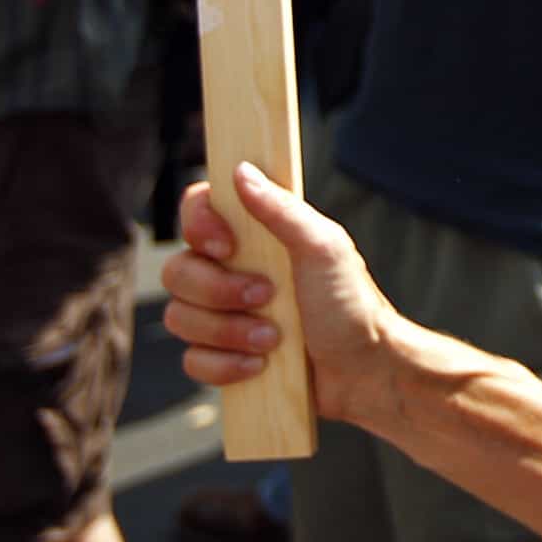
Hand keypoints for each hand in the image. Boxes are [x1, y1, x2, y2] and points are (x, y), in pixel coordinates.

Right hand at [160, 164, 405, 430]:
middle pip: (178, 271)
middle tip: (267, 297)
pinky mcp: (222, 355)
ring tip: (273, 339)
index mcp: (254, 234)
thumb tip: (241, 170)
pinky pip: (192, 359)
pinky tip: (260, 366)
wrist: (363, 370)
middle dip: (219, 291)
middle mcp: (231, 269)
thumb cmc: (350, 303)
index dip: (199, 225)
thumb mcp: (324, 248)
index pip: (196, 209)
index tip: (229, 246)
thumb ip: (282, 210)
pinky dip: (225, 365)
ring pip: (180, 317)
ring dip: (228, 332)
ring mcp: (223, 314)